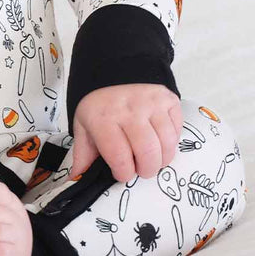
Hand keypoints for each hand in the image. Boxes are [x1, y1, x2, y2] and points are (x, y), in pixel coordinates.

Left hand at [68, 84, 182, 182]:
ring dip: (161, 159)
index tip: (122, 173)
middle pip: (148, 153)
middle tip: (140, 168)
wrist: (115, 75)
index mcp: (103, 119)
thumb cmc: (100, 108)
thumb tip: (77, 180)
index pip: (120, 158)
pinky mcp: (168, 100)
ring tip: (151, 157)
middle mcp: (129, 109)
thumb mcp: (84, 128)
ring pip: (167, 144)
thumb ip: (83, 156)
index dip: (124, 173)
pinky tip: (159, 140)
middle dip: (146, 170)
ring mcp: (151, 103)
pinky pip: (177, 130)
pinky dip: (171, 142)